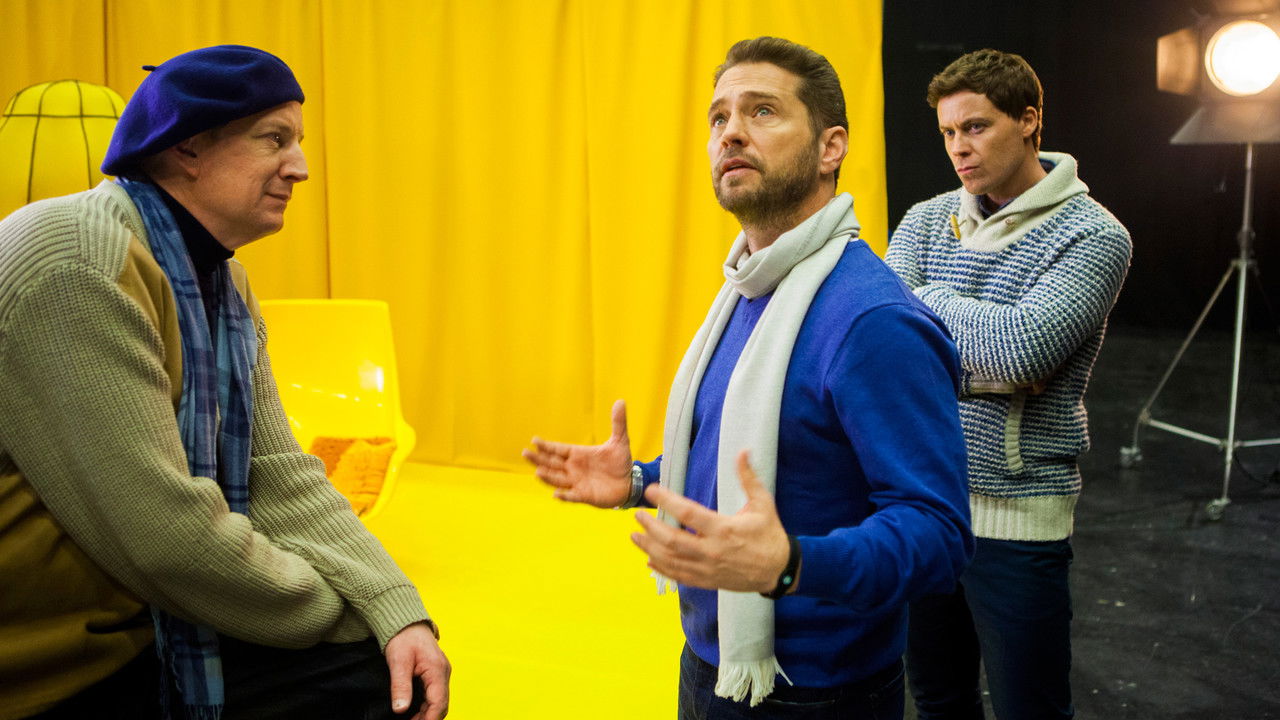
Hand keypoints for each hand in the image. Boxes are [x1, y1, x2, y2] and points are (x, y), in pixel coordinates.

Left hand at [384, 622, 449, 718]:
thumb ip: (400, 686)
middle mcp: (443, 673)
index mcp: (437, 669)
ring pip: (438, 701)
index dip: (430, 719)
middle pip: (441, 704)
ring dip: (427, 714)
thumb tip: (400, 709)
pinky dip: (426, 707)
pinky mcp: (435, 675)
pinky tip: (414, 713)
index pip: (439, 701)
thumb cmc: (403, 638)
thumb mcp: (398, 662)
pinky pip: (434, 695)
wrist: (406, 623)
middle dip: (428, 719)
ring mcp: (441, 674)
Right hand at [523, 399, 632, 507]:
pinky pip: (572, 496)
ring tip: (537, 472)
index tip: (534, 441)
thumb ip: (618, 422)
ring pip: (558, 479)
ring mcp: (577, 482)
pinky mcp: (585, 495)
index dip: (546, 446)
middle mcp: (574, 468)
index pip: (558, 449)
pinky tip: (556, 495)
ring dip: (548, 477)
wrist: (629, 483)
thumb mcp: (620, 441)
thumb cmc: (620, 462)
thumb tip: (620, 401)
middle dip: (538, 459)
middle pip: (552, 463)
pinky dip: (565, 496)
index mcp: (578, 454)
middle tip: (525, 453)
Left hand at [631, 450, 791, 593]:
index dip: (667, 500)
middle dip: (651, 527)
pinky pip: (679, 576)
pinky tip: (650, 560)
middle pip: (672, 541)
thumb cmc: (769, 534)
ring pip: (671, 560)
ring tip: (635, 536)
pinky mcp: (707, 581)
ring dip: (649, 548)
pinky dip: (662, 568)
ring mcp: (708, 569)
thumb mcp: (763, 503)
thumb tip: (743, 452)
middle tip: (638, 515)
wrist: (779, 570)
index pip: (688, 513)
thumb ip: (749, 478)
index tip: (652, 490)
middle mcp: (712, 551)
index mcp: (724, 529)